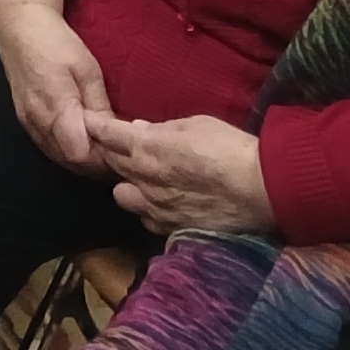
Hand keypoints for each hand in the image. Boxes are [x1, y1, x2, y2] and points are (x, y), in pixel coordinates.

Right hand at [0, 0, 115, 170]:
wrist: (18, 26)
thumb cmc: (56, 42)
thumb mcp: (88, 69)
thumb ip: (99, 105)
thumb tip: (117, 134)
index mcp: (56, 108)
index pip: (82, 155)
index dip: (105, 158)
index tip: (126, 150)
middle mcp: (38, 123)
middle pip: (72, 163)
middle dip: (100, 163)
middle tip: (124, 152)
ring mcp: (28, 125)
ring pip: (61, 159)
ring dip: (86, 160)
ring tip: (110, 148)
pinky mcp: (25, 122)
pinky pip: (51, 149)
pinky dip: (70, 152)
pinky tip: (87, 142)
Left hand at [92, 111, 273, 236]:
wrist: (264, 190)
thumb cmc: (232, 148)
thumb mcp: (196, 125)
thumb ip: (162, 129)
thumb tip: (138, 130)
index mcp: (146, 147)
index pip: (105, 134)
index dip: (94, 126)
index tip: (85, 121)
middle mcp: (142, 179)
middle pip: (109, 164)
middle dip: (109, 153)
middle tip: (116, 147)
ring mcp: (155, 207)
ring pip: (122, 196)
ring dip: (127, 185)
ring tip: (142, 179)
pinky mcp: (172, 228)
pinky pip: (146, 220)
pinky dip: (148, 210)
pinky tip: (161, 203)